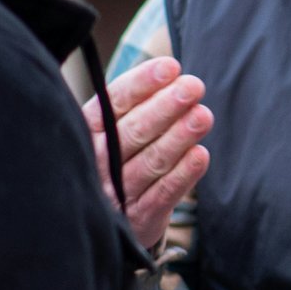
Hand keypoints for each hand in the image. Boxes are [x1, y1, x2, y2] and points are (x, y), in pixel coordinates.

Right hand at [84, 57, 212, 253]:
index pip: (112, 103)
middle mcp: (96, 162)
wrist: (104, 222)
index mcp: (86, 131)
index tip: (171, 67)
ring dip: (179, 138)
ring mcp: (116, 193)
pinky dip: (182, 175)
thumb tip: (170, 70)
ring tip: (203, 116)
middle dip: (165, 107)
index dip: (141, 84)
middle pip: (132, 132)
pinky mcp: (138, 218)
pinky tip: (200, 155)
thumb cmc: (114, 160)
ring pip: (150, 162)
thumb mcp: (110, 130)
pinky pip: (162, 195)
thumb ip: (132, 104)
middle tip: (193, 87)